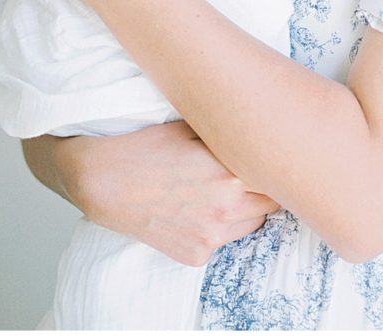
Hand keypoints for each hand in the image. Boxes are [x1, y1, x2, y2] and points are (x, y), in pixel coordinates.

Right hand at [62, 121, 279, 265]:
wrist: (104, 181)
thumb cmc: (147, 147)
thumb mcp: (193, 127)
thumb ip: (230, 134)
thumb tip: (259, 126)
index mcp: (231, 173)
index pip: (277, 176)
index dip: (275, 164)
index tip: (272, 156)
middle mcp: (227, 208)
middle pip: (272, 202)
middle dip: (265, 186)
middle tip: (249, 172)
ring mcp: (211, 236)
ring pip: (253, 223)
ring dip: (248, 208)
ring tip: (223, 190)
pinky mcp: (195, 256)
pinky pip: (225, 241)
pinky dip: (220, 227)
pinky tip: (198, 208)